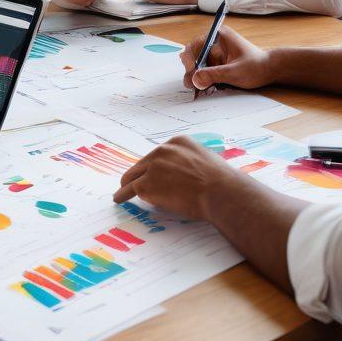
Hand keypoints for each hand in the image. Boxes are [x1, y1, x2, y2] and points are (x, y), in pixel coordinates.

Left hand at [113, 135, 242, 219]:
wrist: (221, 192)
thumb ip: (192, 162)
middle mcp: (162, 150)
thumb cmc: (222, 182)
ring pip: (134, 175)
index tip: (152, 172)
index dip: (155, 166)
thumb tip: (187, 173)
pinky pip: (130, 189)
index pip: (160, 154)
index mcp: (178, 142)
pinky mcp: (146, 184)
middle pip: (143, 163)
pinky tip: (119, 199)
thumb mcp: (207, 160)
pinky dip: (123, 195)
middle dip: (139, 174)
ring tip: (121, 191)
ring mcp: (152, 167)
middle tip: (131, 182)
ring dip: (127, 184)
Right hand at [180, 24, 272, 91]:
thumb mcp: (235, 72)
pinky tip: (208, 88)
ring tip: (202, 89)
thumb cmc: (257, 66)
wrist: (271, 71)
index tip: (191, 74)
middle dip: (193, 72)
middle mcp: (214, 43)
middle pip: (193, 57)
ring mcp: (215, 54)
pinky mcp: (217, 63)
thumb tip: (194, 79)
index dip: (190, 61)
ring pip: (198, 66)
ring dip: (198, 78)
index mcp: (218, 36)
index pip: (195, 46)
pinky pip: (205, 72)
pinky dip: (204, 81)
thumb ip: (214, 75)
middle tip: (193, 87)